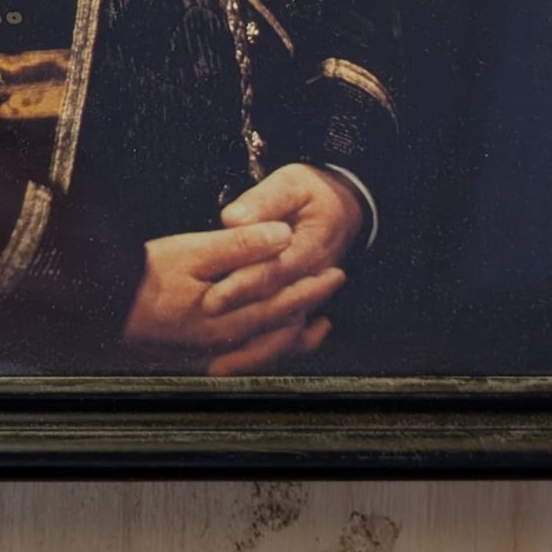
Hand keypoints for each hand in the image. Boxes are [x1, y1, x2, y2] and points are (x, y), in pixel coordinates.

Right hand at [121, 214, 345, 372]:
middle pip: (280, 327)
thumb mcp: (192, 251)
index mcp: (228, 318)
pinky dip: (268, 348)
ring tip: (316, 322)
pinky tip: (270, 339)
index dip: (310, 287)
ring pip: (267, 349)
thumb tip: (282, 236)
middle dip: (310, 305)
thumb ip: (240, 246)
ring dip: (295, 334)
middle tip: (334, 285)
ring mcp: (212, 354)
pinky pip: (246, 358)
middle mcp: (226, 343)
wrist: (102, 306)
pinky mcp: (199, 356)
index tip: (334, 271)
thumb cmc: (144, 278)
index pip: (282, 302)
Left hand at [198, 164, 363, 375]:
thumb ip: (263, 200)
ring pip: (283, 331)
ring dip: (252, 350)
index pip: (271, 272)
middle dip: (239, 324)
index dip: (241, 287)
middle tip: (206, 341)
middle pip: (274, 308)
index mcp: (309, 248)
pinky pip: (288, 335)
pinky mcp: (303, 303)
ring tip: (218, 368)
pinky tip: (238, 366)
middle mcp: (311, 279)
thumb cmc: (314, 192)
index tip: (214, 299)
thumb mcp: (293, 183)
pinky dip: (265, 352)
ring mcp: (310, 295)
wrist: (346, 206)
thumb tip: (233, 218)